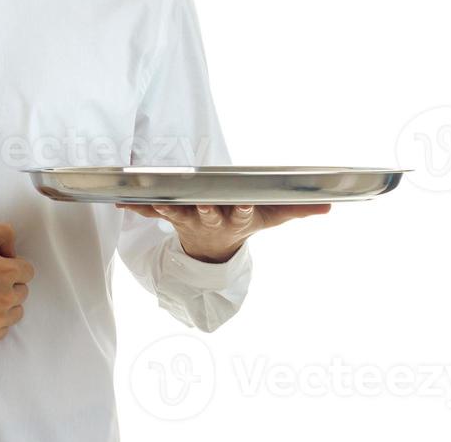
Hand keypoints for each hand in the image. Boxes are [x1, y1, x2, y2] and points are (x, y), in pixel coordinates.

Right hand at [0, 221, 33, 345]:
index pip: (28, 271)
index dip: (12, 265)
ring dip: (4, 303)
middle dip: (9, 284)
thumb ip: (1, 232)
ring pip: (15, 311)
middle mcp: (3, 298)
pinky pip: (3, 329)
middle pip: (22, 291)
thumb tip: (14, 250)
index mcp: (4, 272)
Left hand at [116, 202, 331, 262]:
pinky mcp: (171, 216)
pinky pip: (151, 211)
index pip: (243, 213)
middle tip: (203, 204)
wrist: (212, 251)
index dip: (244, 209)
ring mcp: (190, 220)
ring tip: (154, 200)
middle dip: (206, 210)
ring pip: (177, 213)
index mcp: (237, 218)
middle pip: (209, 215)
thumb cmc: (243, 223)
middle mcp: (212, 220)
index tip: (244, 203)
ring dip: (166, 207)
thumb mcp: (270, 219)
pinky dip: (137, 205)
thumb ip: (297, 210)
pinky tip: (120, 200)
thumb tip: (330, 204)